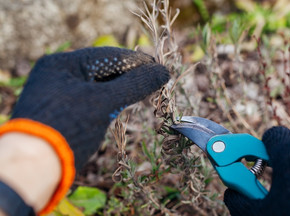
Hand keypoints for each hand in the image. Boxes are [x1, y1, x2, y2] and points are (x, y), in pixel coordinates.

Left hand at [11, 47, 169, 169]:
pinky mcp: (63, 110)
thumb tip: (163, 72)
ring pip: (98, 84)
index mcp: (62, 63)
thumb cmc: (69, 127)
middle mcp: (58, 74)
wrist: (34, 166)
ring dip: (121, 88)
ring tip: (144, 92)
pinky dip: (109, 100)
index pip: (108, 56)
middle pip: (103, 69)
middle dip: (129, 75)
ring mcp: (59, 92)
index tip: (160, 68)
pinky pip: (92, 98)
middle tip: (155, 81)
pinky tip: (124, 103)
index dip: (137, 61)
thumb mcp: (104, 102)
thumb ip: (135, 85)